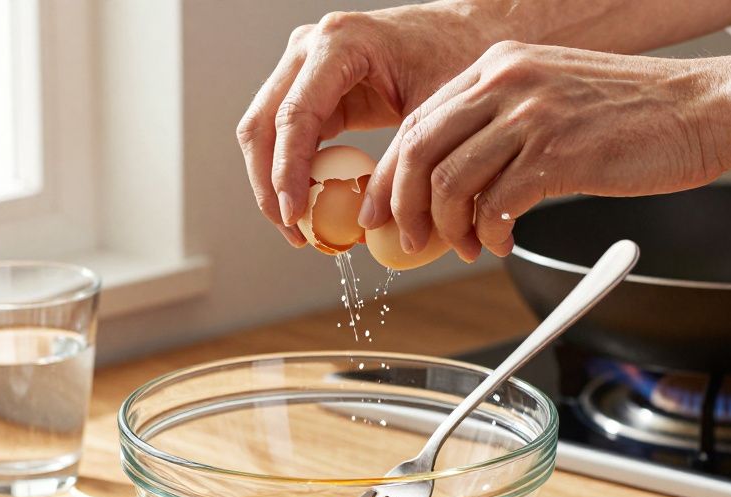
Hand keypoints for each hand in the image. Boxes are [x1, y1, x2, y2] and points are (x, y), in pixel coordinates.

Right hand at [236, 3, 504, 245]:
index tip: (294, 215)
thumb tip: (369, 224)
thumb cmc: (457, 57)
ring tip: (299, 228)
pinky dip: (292, 172)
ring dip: (273, 182)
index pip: (294, 116)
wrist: (468, 30)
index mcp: (339, 42)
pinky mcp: (312, 88)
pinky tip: (311, 206)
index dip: (286, 172)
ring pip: (263, 131)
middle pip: (262, 124)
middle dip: (269, 184)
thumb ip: (399, 166)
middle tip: (293, 231)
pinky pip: (287, 135)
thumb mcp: (434, 116)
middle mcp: (310, 47)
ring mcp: (305, 65)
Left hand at [360, 41, 730, 261]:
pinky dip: (488, 235)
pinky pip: (494, 206)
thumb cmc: (634, 114)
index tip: (382, 211)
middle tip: (411, 242)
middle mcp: (505, 82)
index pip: (416, 122)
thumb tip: (451, 184)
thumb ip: (497, 129)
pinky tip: (501, 243)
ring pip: (446, 182)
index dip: (389, 175)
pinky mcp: (558, 153)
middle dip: (403, 208)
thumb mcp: (550, 99)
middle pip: (416, 152)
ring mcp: (531, 115)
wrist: (704, 108)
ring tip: (467, 247)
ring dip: (447, 229)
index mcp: (497, 66)